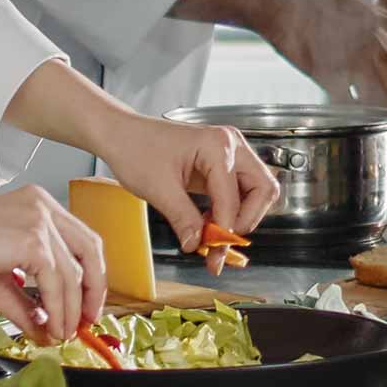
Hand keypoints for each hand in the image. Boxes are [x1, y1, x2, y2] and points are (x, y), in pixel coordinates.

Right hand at [0, 188, 105, 340]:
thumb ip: (27, 303)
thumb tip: (45, 330)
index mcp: (41, 208)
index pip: (82, 241)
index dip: (91, 274)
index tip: (88, 304)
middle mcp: (46, 208)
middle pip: (90, 250)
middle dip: (93, 291)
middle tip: (87, 321)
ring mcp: (41, 221)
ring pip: (73, 271)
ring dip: (71, 309)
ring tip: (63, 333)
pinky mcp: (32, 240)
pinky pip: (55, 280)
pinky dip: (58, 307)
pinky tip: (50, 325)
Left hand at [96, 111, 280, 274]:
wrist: (123, 134)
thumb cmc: (136, 149)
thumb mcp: (158, 189)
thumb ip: (183, 218)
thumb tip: (197, 244)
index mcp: (218, 146)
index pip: (234, 196)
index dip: (225, 228)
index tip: (213, 253)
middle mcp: (232, 146)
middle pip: (263, 188)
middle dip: (246, 220)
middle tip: (223, 245)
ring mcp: (231, 152)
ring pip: (257, 190)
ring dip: (241, 216)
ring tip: (214, 235)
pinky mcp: (223, 162)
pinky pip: (240, 189)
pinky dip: (230, 210)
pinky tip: (210, 223)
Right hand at [266, 0, 386, 134]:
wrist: (285, 1)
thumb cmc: (324, 11)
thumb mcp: (366, 20)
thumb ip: (383, 47)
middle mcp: (379, 40)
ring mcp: (354, 54)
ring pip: (378, 97)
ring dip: (382, 115)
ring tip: (382, 126)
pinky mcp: (329, 68)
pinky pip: (346, 101)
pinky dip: (349, 112)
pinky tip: (347, 116)